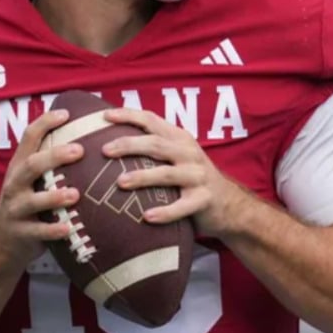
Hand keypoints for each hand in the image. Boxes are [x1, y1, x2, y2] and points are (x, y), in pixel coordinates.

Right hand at [0, 109, 84, 266]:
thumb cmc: (26, 201)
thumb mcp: (31, 178)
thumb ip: (49, 160)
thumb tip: (86, 135)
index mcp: (20, 166)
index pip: (29, 137)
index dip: (45, 123)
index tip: (66, 113)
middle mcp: (15, 184)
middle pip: (31, 165)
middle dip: (54, 156)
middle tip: (79, 150)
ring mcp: (15, 209)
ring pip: (32, 200)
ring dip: (54, 196)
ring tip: (75, 194)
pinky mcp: (20, 233)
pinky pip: (37, 232)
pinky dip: (53, 230)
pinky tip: (69, 228)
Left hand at [101, 108, 245, 236]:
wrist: (229, 204)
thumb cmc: (191, 178)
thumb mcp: (177, 155)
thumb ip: (153, 147)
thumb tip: (108, 142)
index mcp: (179, 138)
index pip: (151, 120)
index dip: (128, 116)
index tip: (103, 117)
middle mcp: (189, 153)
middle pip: (156, 144)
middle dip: (129, 145)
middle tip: (104, 150)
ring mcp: (198, 176)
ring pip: (167, 174)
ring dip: (142, 176)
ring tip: (120, 182)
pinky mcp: (204, 200)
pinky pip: (182, 207)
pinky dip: (165, 212)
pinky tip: (147, 217)